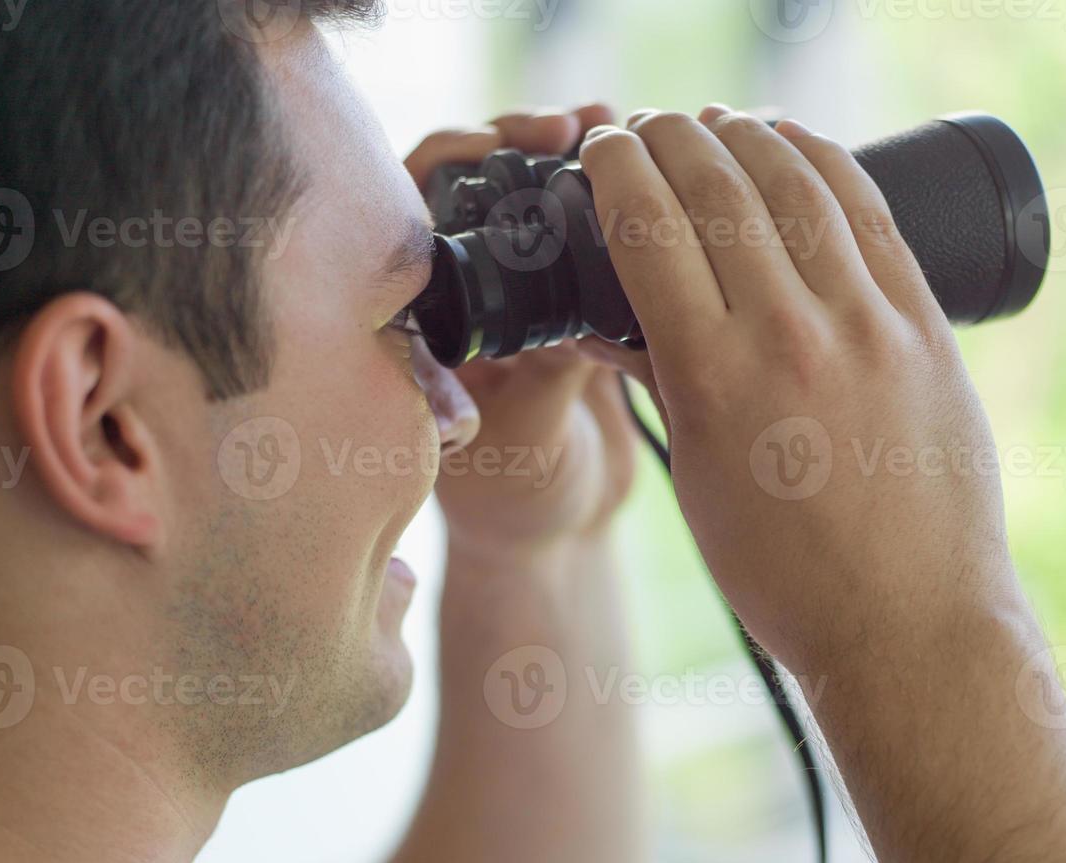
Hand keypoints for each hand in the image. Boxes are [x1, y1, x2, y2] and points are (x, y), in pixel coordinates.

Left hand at [402, 106, 640, 554]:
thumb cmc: (518, 505)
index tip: (493, 145)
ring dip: (575, 155)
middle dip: (518, 140)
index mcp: (424, 320)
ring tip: (618, 124)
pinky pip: (589, 230)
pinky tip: (654, 171)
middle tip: (565, 124)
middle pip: (475, 184)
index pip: (411, 211)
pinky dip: (619, 195)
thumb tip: (587, 310)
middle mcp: (463, 294)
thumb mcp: (529, 438)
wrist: (566, 536)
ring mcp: (520, 293)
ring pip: (534, 196)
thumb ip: (552, 373)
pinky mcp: (576, 299)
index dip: (446, 162)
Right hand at [577, 106, 1025, 667]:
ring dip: (745, 135)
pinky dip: (825, 162)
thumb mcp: (695, 480)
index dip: (616, 171)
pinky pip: (870, 215)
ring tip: (714, 123)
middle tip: (648, 126)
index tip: (602, 151)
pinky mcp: (926, 327)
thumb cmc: (786, 575)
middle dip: (670, 138)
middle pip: (717, 189)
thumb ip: (660, 384)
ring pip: (796, 185)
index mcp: (714, 380)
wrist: (908, 624)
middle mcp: (790, 336)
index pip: (648, 231)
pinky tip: (795, 143)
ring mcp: (868, 325)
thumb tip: (615, 320)